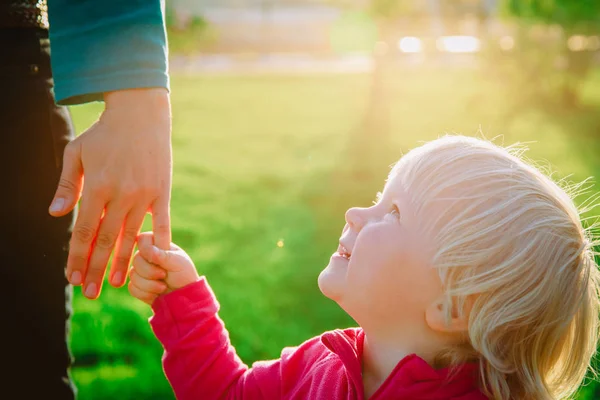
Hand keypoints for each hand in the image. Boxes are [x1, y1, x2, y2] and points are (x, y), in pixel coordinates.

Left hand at [48, 88, 171, 298]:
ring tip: (116, 284)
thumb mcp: (76, 153)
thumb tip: (55, 215)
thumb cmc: (104, 134)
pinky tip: (153, 259)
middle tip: (90, 293)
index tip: (72, 278)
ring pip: (131, 237)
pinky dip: (159, 242)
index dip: (77, 257)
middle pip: (106, 241)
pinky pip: (162, 222)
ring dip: (122, 263)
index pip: (84, 231)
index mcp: (97, 187)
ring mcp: (144, 195)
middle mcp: (121, 195)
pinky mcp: (163, 192)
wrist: (140, 115)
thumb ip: (66, 185)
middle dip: (96, 269)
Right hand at [129, 232, 199, 304]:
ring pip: (132, 274)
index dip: (146, 248)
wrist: (183, 295)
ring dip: (150, 284)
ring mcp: (140, 269)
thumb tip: (150, 251)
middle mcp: (146, 255)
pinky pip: (132, 288)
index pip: (143, 238)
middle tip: (164, 274)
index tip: (156, 259)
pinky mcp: (137, 284)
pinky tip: (156, 294)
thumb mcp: (177, 262)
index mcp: (157, 244)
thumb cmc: (184, 274)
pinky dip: (146, 293)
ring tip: (163, 286)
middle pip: (136, 259)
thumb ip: (163, 255)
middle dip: (150, 271)